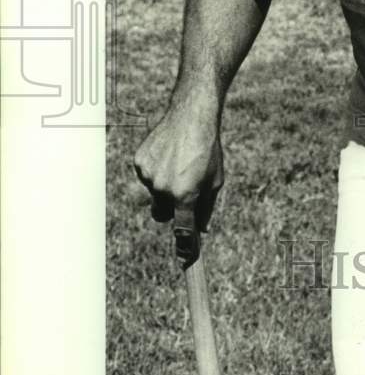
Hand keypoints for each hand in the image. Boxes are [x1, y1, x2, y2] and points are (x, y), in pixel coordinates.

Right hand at [133, 100, 223, 259]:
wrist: (191, 116)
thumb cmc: (208, 150)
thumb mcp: (215, 180)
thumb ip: (206, 208)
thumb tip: (200, 230)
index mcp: (185, 195)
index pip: (182, 231)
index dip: (185, 247)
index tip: (185, 258)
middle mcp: (163, 189)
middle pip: (163, 213)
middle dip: (172, 206)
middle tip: (184, 187)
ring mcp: (148, 176)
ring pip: (155, 192)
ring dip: (164, 184)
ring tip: (179, 161)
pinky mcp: (139, 163)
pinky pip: (147, 176)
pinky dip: (156, 169)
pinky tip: (167, 153)